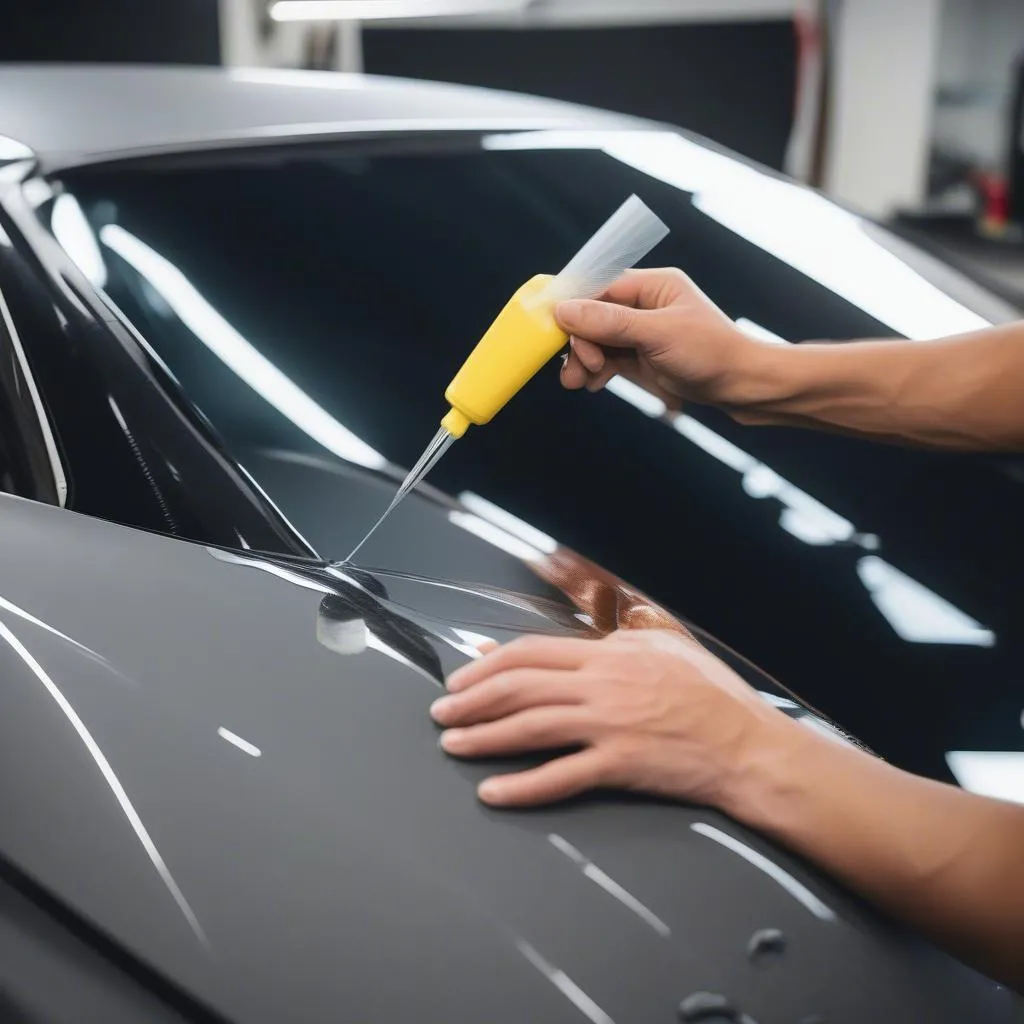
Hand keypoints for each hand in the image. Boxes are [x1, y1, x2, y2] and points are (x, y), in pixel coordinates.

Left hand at [429, 629, 796, 807]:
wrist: (748, 745)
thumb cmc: (709, 693)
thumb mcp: (660, 646)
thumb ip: (609, 639)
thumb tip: (565, 644)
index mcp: (606, 655)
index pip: (529, 653)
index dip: (485, 666)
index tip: (459, 679)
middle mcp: (600, 686)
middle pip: (518, 688)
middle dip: (470, 701)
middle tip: (441, 714)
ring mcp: (608, 726)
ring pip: (529, 728)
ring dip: (482, 737)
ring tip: (451, 746)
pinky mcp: (619, 766)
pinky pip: (560, 777)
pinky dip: (521, 787)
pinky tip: (493, 793)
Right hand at [556, 268, 773, 407]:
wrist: (744, 387)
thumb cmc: (712, 353)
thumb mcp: (658, 335)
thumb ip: (611, 323)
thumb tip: (565, 310)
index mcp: (653, 285)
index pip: (600, 287)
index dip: (573, 306)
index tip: (550, 327)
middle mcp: (645, 305)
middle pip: (593, 316)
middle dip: (579, 342)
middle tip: (574, 369)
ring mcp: (642, 333)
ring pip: (597, 341)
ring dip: (583, 360)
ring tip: (577, 383)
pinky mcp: (643, 358)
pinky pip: (608, 359)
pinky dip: (596, 372)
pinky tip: (591, 385)